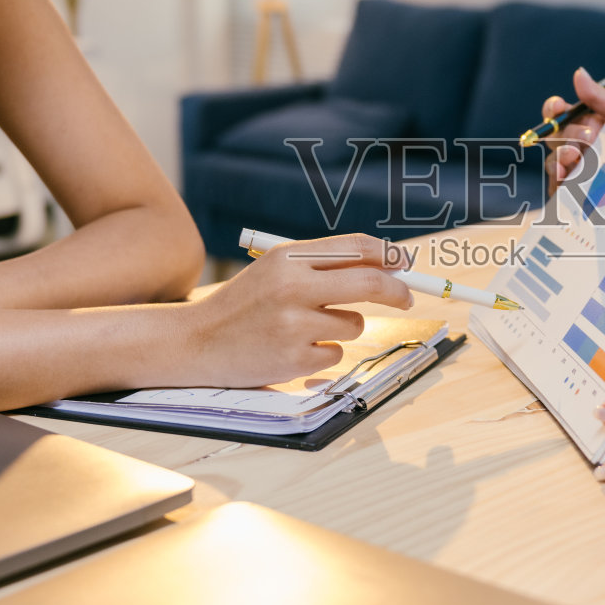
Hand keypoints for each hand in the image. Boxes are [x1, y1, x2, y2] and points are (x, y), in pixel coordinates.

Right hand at [180, 233, 413, 388]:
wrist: (196, 341)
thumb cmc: (244, 304)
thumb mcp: (275, 270)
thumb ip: (323, 265)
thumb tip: (386, 266)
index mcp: (288, 256)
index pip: (356, 247)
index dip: (390, 255)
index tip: (406, 264)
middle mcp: (293, 285)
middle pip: (369, 283)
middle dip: (398, 291)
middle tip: (408, 297)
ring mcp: (294, 324)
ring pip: (354, 323)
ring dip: (343, 327)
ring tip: (305, 328)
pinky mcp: (294, 357)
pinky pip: (336, 352)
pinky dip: (323, 352)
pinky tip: (292, 348)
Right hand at [542, 67, 604, 184]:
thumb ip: (598, 97)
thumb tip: (579, 73)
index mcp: (580, 122)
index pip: (555, 112)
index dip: (553, 108)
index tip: (559, 106)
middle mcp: (571, 143)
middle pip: (555, 137)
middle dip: (569, 134)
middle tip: (590, 136)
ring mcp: (571, 167)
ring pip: (553, 162)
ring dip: (561, 158)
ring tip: (575, 158)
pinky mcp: (572, 190)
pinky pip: (557, 187)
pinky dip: (559, 182)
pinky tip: (567, 179)